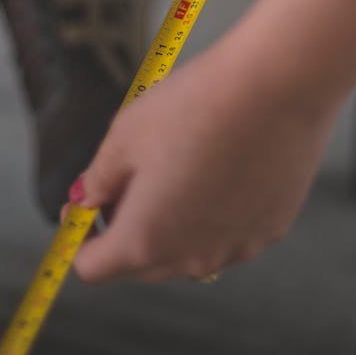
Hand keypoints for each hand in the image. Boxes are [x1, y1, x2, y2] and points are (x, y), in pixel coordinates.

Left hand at [68, 41, 339, 282]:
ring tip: (181, 163)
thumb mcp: (124, 135)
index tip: (81, 206)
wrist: (276, 87)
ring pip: (188, 249)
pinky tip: (223, 165)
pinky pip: (228, 233)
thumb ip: (97, 179)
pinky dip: (216, 212)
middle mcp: (191, 259)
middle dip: (126, 228)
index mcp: (144, 241)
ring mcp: (236, 249)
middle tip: (130, 177)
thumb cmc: (195, 107)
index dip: (79, 237)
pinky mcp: (270, 230)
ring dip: (173, 222)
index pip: (93, 267)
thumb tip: (85, 200)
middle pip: (141, 262)